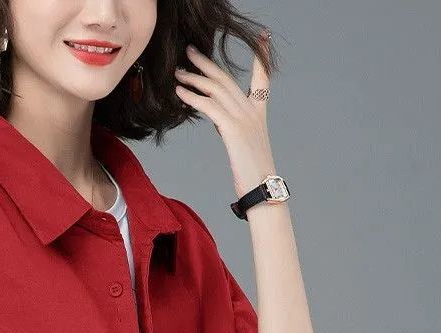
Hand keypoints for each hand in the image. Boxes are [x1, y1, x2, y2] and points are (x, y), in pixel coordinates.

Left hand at [174, 32, 277, 197]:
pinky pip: (209, 106)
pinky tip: (180, 92)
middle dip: (207, 63)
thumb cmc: (253, 173)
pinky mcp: (233, 129)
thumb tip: (219, 120)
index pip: (262, 78)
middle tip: (190, 51)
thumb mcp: (244, 145)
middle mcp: (252, 111)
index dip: (262, 56)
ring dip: (194, 78)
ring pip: (216, 89)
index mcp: (258, 113)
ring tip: (178, 72)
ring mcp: (244, 118)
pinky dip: (193, 97)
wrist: (262, 188)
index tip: (262, 37)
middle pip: (226, 79)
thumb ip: (233, 127)